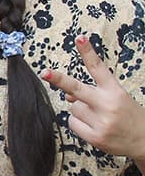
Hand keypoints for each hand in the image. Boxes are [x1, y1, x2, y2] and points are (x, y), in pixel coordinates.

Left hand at [41, 35, 144, 160]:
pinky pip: (72, 123)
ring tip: (99, 117)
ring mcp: (101, 122)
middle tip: (45, 73)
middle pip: (76, 88)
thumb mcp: (117, 99)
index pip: (98, 68)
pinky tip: (95, 127)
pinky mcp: (94, 136)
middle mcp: (107, 105)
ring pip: (73, 107)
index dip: (88, 52)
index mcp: (115, 91)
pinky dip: (79, 124)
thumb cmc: (129, 116)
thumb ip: (93, 93)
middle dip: (59, 80)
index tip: (80, 39)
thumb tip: (68, 96)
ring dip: (81, 111)